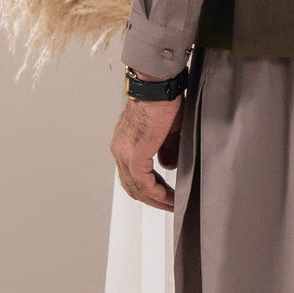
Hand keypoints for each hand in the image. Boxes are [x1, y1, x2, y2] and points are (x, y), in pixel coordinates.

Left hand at [111, 79, 183, 211]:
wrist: (158, 87)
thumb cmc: (163, 101)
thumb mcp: (167, 131)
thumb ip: (166, 150)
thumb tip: (168, 166)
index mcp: (124, 145)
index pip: (134, 176)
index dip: (151, 190)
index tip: (168, 196)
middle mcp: (120, 150)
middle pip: (133, 186)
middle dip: (154, 199)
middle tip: (171, 205)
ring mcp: (124, 154)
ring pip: (137, 188)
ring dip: (156, 200)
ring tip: (173, 205)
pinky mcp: (134, 155)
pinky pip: (144, 183)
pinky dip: (157, 194)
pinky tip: (170, 198)